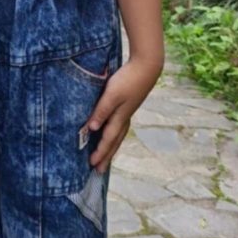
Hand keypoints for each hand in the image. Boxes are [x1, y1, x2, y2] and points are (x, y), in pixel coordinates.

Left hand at [86, 57, 162, 173]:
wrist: (146, 67)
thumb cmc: (128, 80)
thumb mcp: (112, 94)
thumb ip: (102, 110)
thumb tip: (93, 129)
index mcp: (120, 117)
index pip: (108, 139)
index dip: (100, 152)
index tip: (91, 164)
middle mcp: (125, 118)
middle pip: (114, 142)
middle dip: (106, 156)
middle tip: (99, 170)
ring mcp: (128, 112)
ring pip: (118, 135)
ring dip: (111, 147)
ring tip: (106, 157)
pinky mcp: (129, 105)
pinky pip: (120, 127)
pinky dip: (115, 135)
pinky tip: (112, 132)